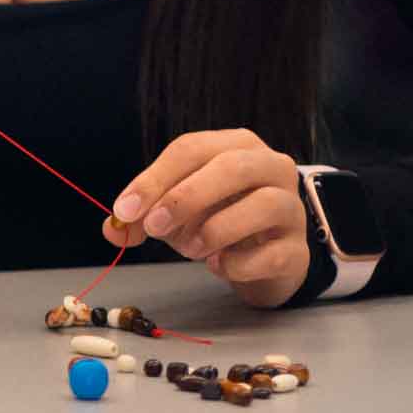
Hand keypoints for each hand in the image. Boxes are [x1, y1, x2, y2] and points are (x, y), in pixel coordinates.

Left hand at [108, 131, 311, 308]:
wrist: (263, 258)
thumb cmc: (217, 218)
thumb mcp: (174, 210)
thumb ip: (141, 216)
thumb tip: (113, 229)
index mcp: (235, 145)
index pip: (191, 149)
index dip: (154, 178)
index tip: (125, 210)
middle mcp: (271, 168)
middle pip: (232, 167)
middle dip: (185, 197)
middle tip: (155, 227)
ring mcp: (292, 208)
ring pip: (263, 205)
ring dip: (216, 229)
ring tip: (188, 249)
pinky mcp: (300, 250)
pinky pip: (273, 253)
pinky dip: (238, 263)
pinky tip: (217, 266)